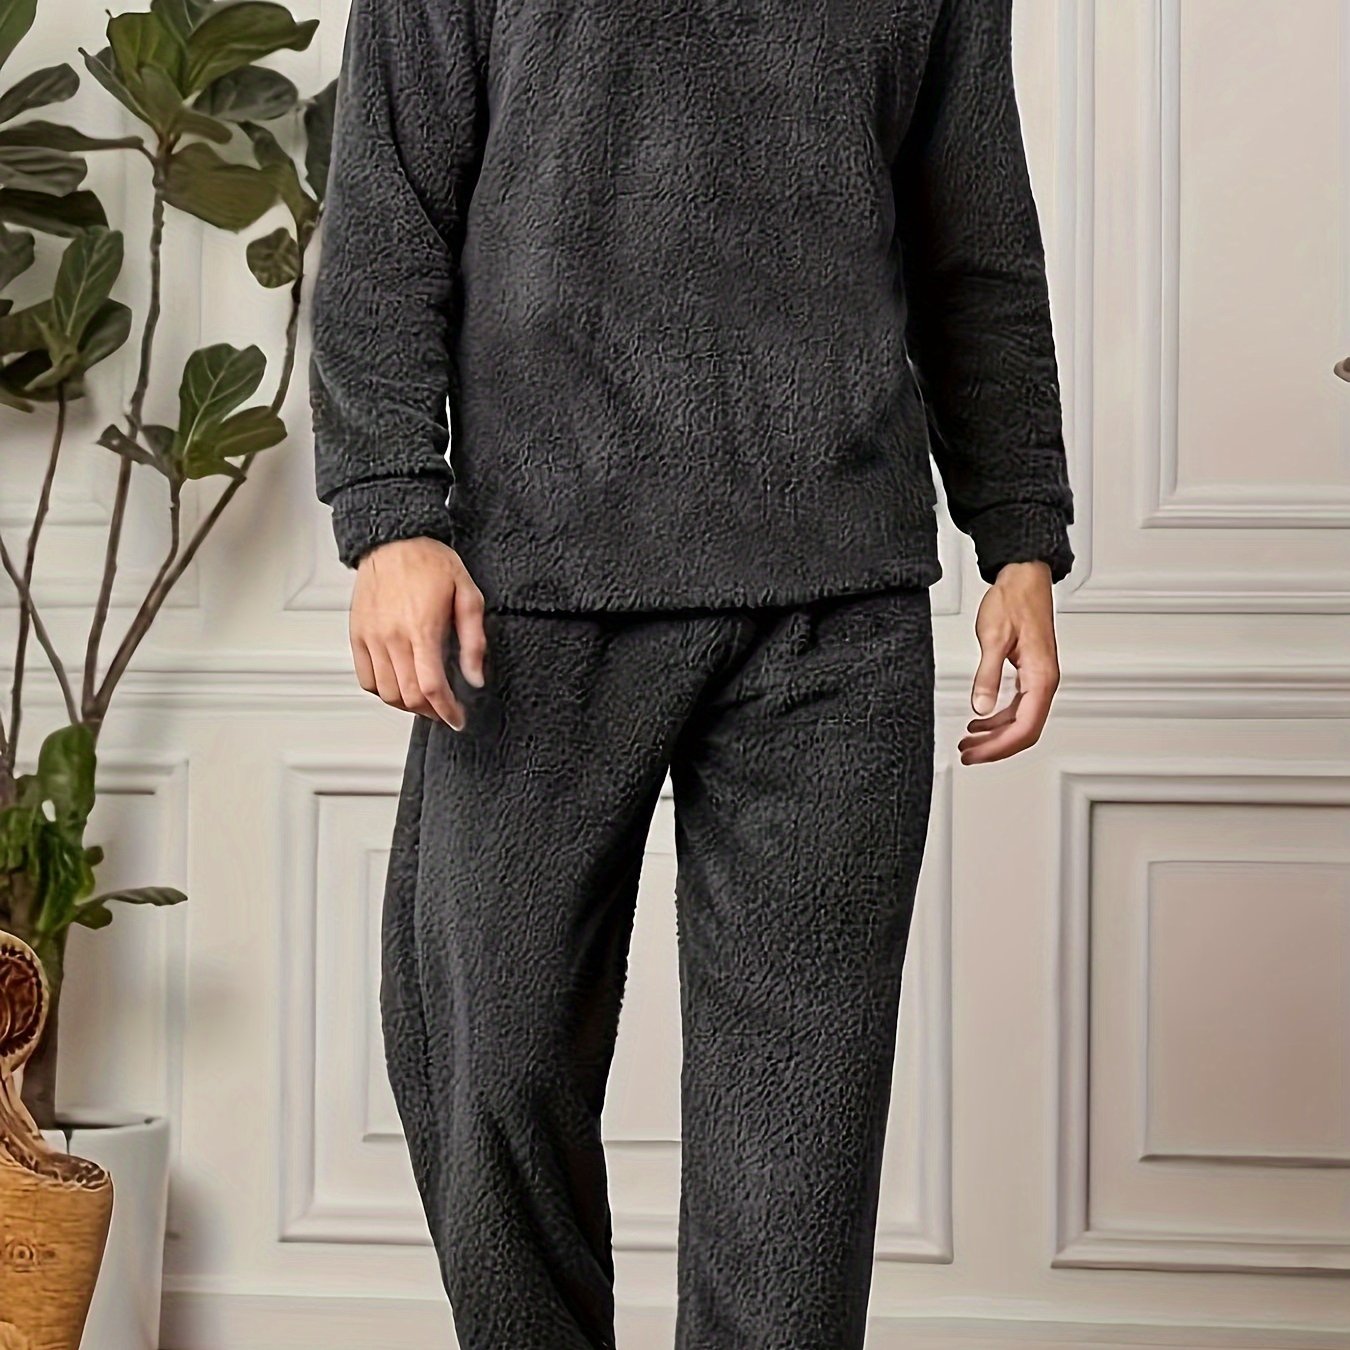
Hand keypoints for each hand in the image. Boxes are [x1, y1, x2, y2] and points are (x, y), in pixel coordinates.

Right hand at [348, 537, 486, 729]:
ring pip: (387, 693)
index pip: (431, 687)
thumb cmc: (430, 562)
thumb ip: (473, 641)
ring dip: (407, 705)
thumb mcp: (468, 595)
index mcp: (422, 628)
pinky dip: (383, 691)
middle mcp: (393, 637)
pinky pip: (366, 679)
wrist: (394, 539)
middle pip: (409, 696)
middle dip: (430, 712)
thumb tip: (475, 677)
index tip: (457, 719)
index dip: (446, 711)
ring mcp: (371, 637)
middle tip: (445, 711)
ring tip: (424, 700)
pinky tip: (399, 685)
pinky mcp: (358, 635)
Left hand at [958, 560, 1060, 764]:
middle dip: (995, 747)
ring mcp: (1039, 678)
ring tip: (968, 741)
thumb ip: (987, 676)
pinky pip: (1017, 706)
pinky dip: (998, 718)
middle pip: (1024, 730)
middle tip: (968, 754)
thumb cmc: (1014, 600)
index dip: (998, 747)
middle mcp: (1044, 681)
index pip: (1024, 728)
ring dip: (994, 735)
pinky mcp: (1030, 672)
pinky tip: (979, 720)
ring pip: (1020, 721)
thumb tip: (980, 708)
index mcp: (1041, 677)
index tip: (975, 754)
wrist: (1024, 576)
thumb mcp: (993, 639)